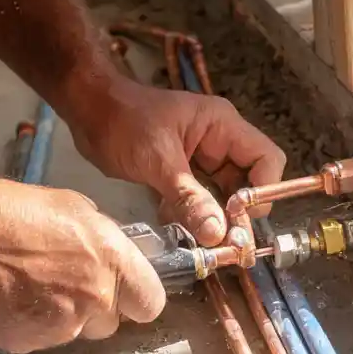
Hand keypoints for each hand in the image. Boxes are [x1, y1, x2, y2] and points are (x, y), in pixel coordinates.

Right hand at [0, 174, 164, 353]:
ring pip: (73, 331)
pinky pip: (39, 340)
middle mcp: (94, 298)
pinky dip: (28, 325)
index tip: (124, 294)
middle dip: (93, 309)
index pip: (151, 302)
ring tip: (27, 286)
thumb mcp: (70, 206)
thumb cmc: (9, 212)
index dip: (136, 299)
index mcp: (112, 259)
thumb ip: (100, 238)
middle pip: (111, 323)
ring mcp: (62, 327)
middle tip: (64, 284)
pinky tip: (8, 299)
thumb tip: (108, 255)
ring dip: (59, 316)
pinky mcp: (30, 345)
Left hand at [66, 78, 286, 245]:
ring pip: (222, 196)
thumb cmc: (122, 121)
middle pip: (248, 182)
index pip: (266, 159)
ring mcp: (200, 158)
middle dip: (238, 213)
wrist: (86, 110)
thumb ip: (189, 197)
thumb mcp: (158, 160)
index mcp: (222, 126)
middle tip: (225, 244)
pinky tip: (177, 226)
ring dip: (213, 218)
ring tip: (201, 241)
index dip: (263, 190)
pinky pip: (198, 200)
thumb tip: (218, 234)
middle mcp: (218, 142)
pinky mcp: (181, 173)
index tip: (239, 217)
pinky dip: (191, 215)